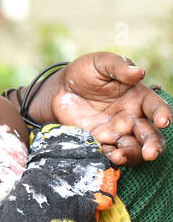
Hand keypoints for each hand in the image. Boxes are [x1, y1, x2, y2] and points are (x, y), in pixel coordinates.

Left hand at [39, 53, 168, 165]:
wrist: (59, 89)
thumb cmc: (85, 72)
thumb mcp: (100, 63)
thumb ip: (118, 66)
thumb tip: (138, 72)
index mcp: (139, 98)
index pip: (157, 108)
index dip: (163, 114)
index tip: (163, 121)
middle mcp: (132, 118)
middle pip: (150, 135)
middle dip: (153, 145)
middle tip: (150, 153)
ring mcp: (116, 132)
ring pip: (132, 149)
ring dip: (131, 156)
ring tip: (119, 156)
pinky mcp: (98, 141)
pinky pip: (108, 153)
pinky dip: (109, 158)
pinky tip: (106, 157)